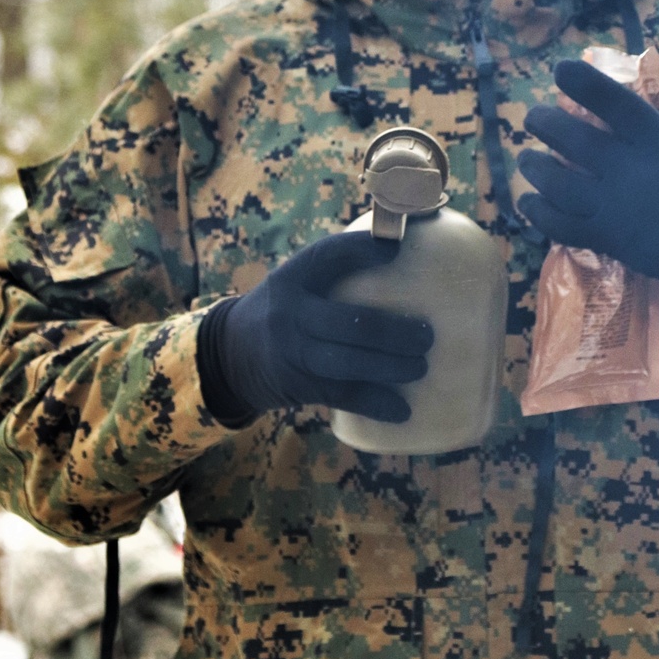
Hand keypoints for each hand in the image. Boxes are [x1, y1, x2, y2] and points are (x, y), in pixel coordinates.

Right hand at [198, 234, 433, 424]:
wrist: (231, 354)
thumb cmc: (286, 309)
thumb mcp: (297, 281)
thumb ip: (338, 268)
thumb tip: (402, 248)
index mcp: (293, 277)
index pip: (325, 256)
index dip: (360, 251)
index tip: (396, 250)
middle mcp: (290, 313)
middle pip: (348, 323)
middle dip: (393, 332)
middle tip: (427, 336)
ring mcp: (293, 353)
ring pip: (347, 363)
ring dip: (390, 368)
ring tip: (421, 367)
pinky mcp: (298, 386)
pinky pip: (342, 396)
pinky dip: (374, 404)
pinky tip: (402, 410)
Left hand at [518, 59, 658, 306]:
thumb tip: (650, 71)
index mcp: (657, 140)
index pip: (616, 102)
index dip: (584, 83)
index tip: (561, 70)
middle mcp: (630, 170)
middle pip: (573, 140)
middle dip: (544, 123)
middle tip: (533, 117)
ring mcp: (613, 206)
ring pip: (557, 183)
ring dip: (533, 166)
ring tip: (527, 158)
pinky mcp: (604, 236)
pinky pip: (558, 224)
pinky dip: (536, 211)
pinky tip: (528, 199)